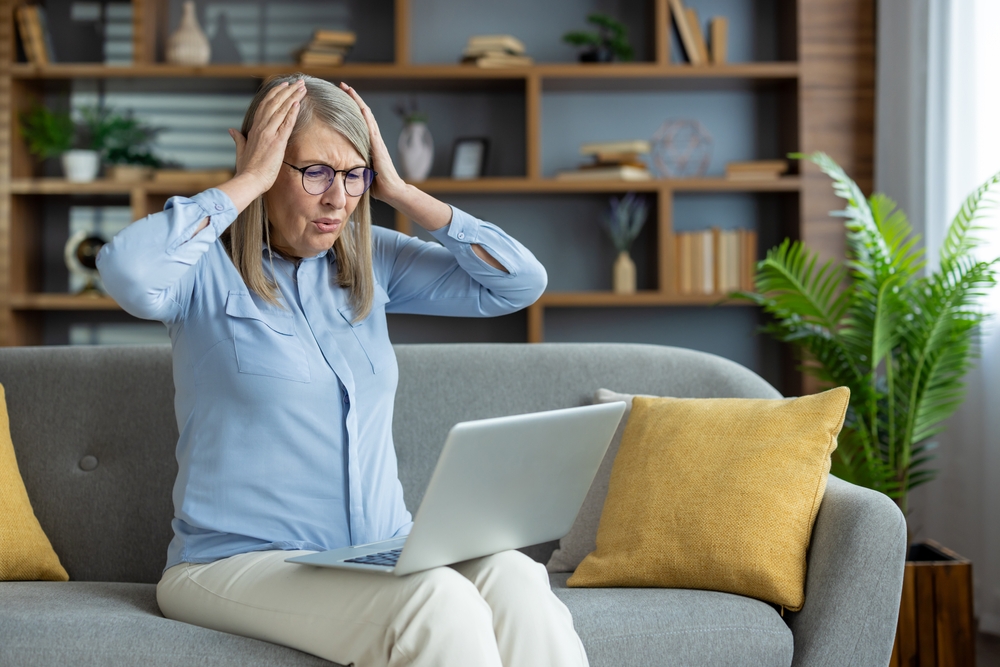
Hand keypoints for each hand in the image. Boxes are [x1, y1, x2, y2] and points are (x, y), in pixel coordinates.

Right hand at [228, 79, 306, 196]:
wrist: (249, 180)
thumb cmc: (246, 169)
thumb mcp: (241, 150)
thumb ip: (238, 139)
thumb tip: (232, 131)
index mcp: (254, 128)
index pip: (265, 105)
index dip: (275, 94)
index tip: (284, 86)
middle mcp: (261, 127)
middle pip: (275, 103)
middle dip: (287, 91)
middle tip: (298, 82)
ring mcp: (268, 133)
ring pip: (282, 110)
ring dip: (293, 97)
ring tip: (302, 88)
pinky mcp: (276, 142)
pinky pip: (286, 124)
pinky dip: (292, 112)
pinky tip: (298, 103)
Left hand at [339, 82, 406, 204]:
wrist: (393, 191)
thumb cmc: (378, 185)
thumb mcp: (361, 172)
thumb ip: (353, 165)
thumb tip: (337, 167)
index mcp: (369, 143)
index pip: (358, 121)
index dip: (350, 108)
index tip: (340, 97)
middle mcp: (374, 138)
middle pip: (362, 113)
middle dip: (352, 98)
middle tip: (342, 85)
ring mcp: (377, 141)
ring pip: (366, 115)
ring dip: (357, 101)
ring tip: (347, 88)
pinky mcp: (378, 146)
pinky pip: (371, 127)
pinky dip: (365, 115)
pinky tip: (359, 106)